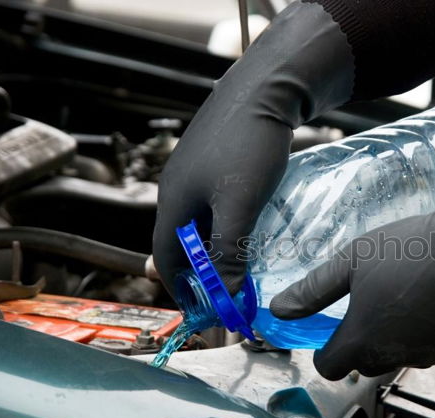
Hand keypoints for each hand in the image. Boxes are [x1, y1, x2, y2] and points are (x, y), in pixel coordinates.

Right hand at [153, 2, 353, 294]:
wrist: (267, 89)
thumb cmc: (249, 146)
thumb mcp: (240, 204)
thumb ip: (230, 250)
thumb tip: (226, 295)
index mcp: (175, 202)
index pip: (167, 257)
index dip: (181, 287)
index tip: (199, 310)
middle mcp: (179, 189)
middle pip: (182, 243)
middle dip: (200, 272)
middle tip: (223, 295)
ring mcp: (197, 174)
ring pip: (201, 224)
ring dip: (216, 249)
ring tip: (239, 270)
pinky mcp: (217, 162)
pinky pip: (215, 206)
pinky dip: (227, 226)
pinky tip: (249, 231)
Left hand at [270, 148, 434, 379]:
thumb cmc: (412, 252)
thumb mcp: (351, 261)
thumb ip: (313, 290)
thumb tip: (279, 309)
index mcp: (361, 340)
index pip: (328, 367)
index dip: (323, 351)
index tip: (327, 331)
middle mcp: (392, 357)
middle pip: (362, 364)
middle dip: (357, 343)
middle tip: (364, 306)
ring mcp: (426, 356)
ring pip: (396, 357)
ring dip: (390, 337)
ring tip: (399, 296)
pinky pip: (427, 349)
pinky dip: (421, 333)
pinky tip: (427, 300)